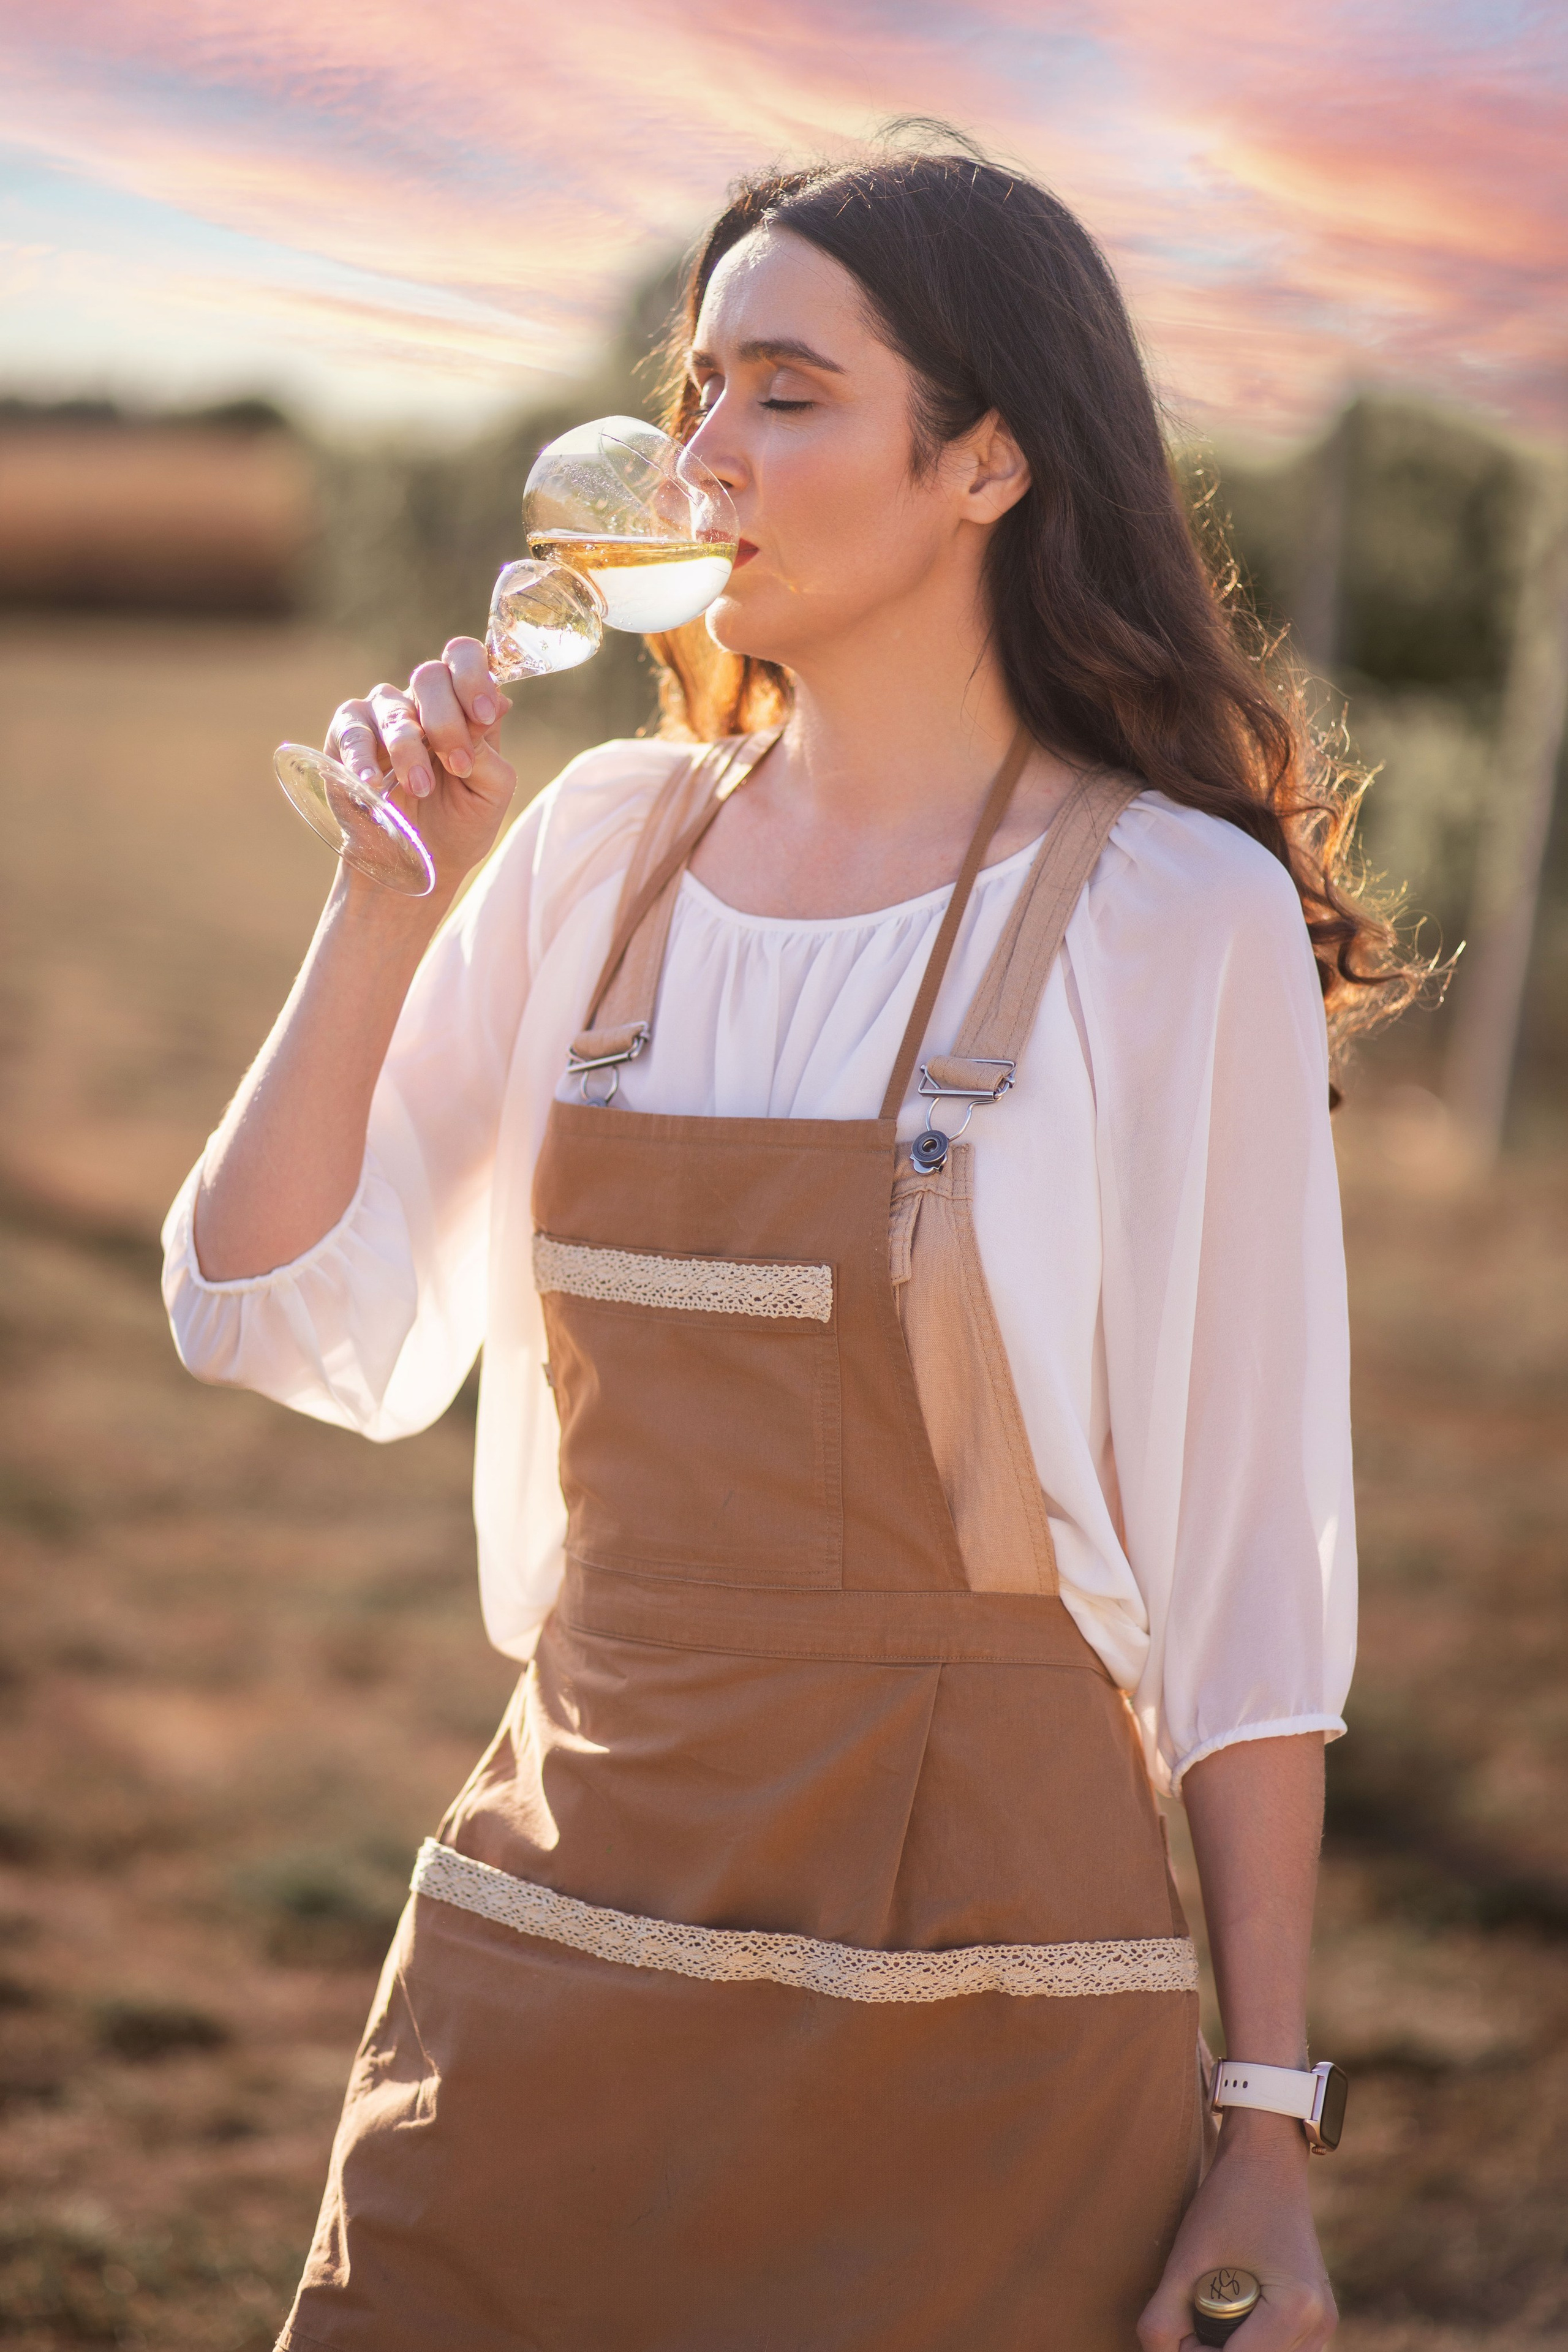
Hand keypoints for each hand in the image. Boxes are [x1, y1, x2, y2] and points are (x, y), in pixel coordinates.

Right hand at [326, 636, 515, 896]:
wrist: (418, 865)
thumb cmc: (459, 825)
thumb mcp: (490, 791)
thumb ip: (490, 747)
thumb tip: (499, 702)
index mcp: (464, 705)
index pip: (466, 657)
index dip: (474, 676)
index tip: (483, 715)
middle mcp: (423, 702)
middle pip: (430, 676)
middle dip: (446, 720)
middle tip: (456, 764)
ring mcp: (383, 715)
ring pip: (393, 706)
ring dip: (409, 748)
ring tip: (419, 788)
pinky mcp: (348, 736)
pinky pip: (352, 730)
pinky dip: (361, 756)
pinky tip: (373, 783)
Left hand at [1138, 2113, 1336, 2351]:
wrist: (1267, 2160)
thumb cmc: (1228, 2201)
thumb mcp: (1187, 2259)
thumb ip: (1164, 2319)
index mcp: (1294, 2310)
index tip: (1177, 2329)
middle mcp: (1319, 2325)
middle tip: (1188, 2321)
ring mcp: (1323, 2326)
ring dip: (1232, 2349)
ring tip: (1206, 2314)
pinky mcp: (1318, 2320)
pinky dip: (1251, 2345)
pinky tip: (1228, 2318)